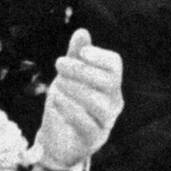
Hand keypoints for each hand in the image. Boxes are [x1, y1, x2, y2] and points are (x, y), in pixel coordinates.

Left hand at [34, 29, 123, 170]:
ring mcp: (106, 122)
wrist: (56, 139)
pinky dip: (70, 109)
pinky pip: (87, 124)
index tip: (80, 52)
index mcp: (110, 84)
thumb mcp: (68, 76)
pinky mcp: (93, 139)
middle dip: (82, 69)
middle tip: (59, 63)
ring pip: (99, 104)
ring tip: (57, 84)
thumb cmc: (66, 103)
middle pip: (109, 81)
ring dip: (76, 89)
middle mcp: (113, 102)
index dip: (98, 56)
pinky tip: (56, 99)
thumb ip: (75, 56)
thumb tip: (82, 31)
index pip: (114, 65)